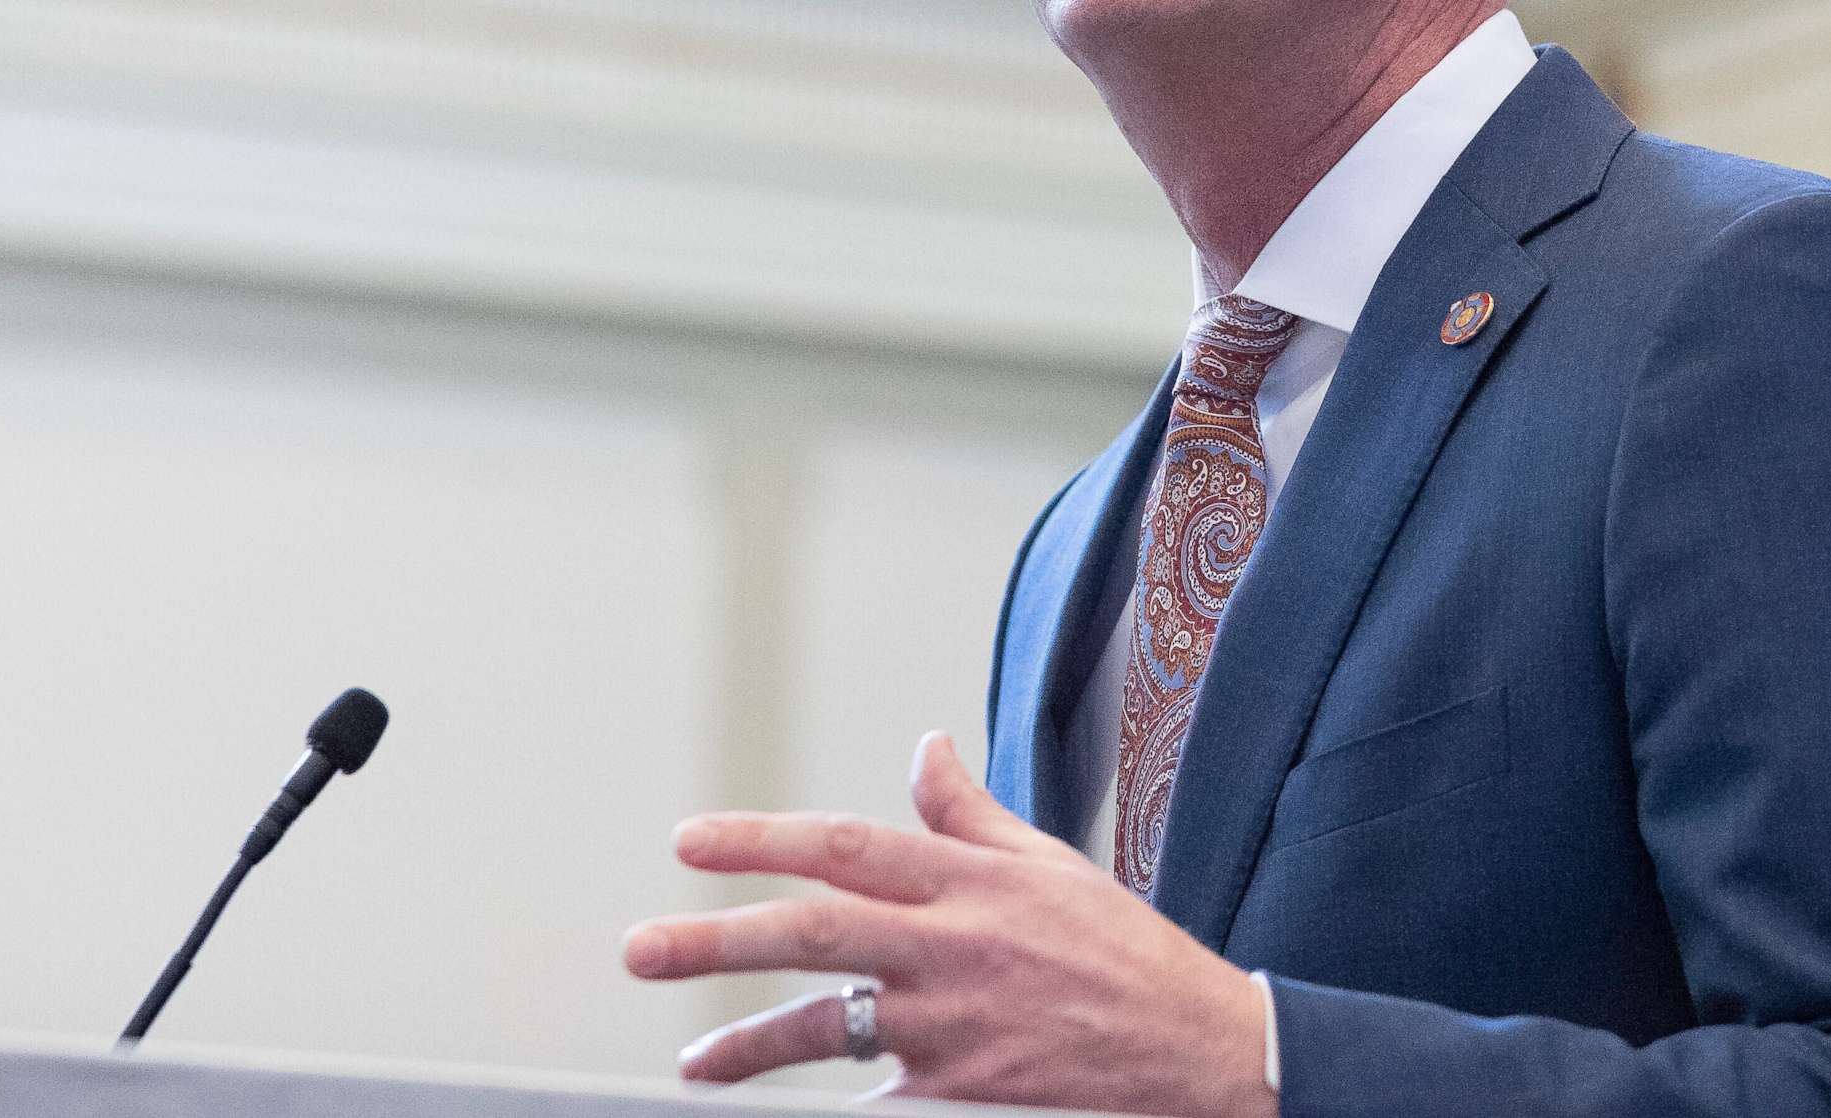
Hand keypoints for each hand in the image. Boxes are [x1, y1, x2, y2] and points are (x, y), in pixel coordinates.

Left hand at [622, 731, 1277, 1116]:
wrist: (1190, 1048)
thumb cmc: (1120, 951)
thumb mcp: (1049, 863)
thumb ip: (968, 812)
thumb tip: (923, 749)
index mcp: (969, 881)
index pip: (844, 847)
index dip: (760, 840)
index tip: (690, 840)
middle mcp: (951, 948)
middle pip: (811, 934)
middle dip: (715, 940)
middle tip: (640, 948)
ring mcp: (950, 1028)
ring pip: (822, 1029)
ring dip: (745, 1044)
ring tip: (694, 1061)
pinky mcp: (958, 1095)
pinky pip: (873, 1096)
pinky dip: (832, 1099)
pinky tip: (785, 1108)